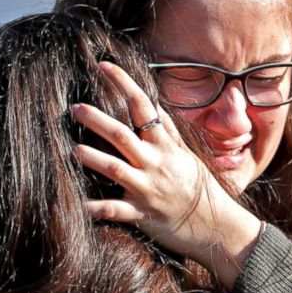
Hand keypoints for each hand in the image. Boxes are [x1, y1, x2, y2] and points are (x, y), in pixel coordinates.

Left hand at [72, 61, 261, 287]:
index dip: (123, 84)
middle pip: (122, 135)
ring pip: (115, 169)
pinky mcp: (142, 214)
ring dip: (92, 158)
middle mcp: (155, 164)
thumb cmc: (199, 188)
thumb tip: (152, 104)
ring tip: (73, 149)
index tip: (104, 66)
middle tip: (75, 108)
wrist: (217, 226)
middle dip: (97, 120)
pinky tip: (76, 204)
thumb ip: (167, 131)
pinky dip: (95, 209)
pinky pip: (114, 211)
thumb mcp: (187, 155)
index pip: (143, 106)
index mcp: (165, 146)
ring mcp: (147, 189)